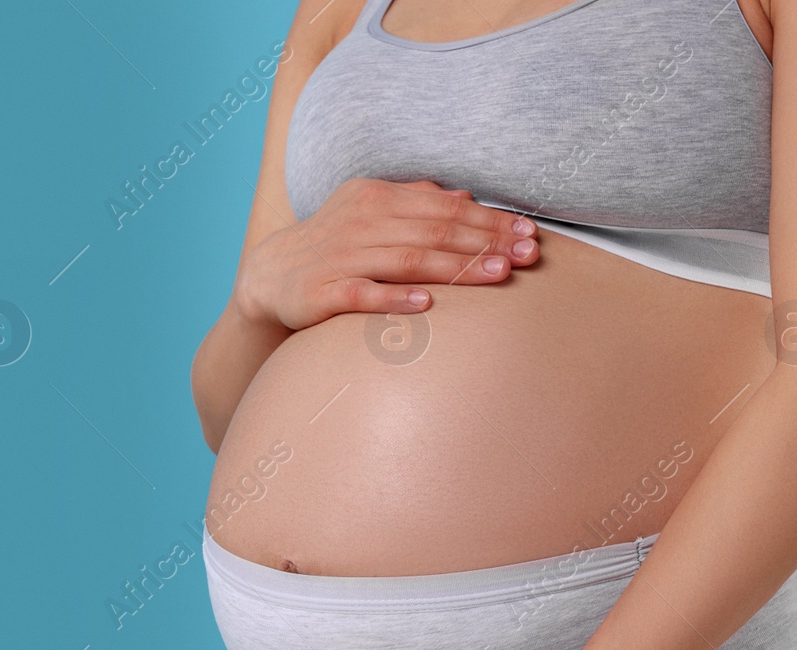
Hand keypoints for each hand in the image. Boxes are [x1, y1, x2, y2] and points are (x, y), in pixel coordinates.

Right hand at [234, 178, 539, 331]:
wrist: (270, 276)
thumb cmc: (333, 245)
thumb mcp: (369, 213)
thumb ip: (414, 202)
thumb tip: (466, 197)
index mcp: (375, 197)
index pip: (442, 207)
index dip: (488, 220)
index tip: (527, 234)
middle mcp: (359, 221)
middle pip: (433, 230)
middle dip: (484, 242)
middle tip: (525, 257)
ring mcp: (340, 257)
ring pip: (407, 259)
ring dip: (455, 267)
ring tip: (496, 276)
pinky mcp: (323, 292)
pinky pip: (364, 294)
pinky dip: (396, 298)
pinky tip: (427, 304)